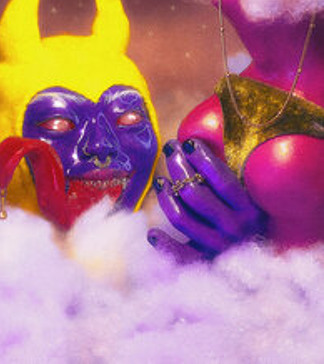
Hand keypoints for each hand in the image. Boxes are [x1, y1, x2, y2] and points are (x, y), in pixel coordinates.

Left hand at [148, 138, 265, 257]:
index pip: (222, 180)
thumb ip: (227, 178)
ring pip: (181, 218)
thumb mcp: (249, 200)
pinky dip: (164, 244)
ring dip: (166, 197)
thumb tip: (196, 145)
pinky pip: (179, 255)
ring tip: (160, 182)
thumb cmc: (248, 222)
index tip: (188, 143)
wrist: (261, 270)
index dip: (202, 158)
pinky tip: (153, 233)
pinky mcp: (205, 264)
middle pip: (195, 194)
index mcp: (250, 209)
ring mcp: (219, 248)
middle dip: (178, 167)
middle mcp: (236, 229)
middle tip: (170, 150)